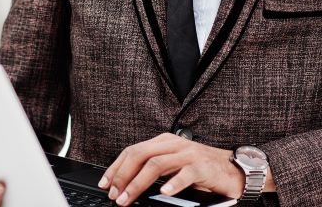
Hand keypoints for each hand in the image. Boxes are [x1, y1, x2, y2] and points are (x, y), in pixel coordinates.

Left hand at [96, 133, 244, 205]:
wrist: (233, 169)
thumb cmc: (201, 168)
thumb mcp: (173, 164)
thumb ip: (154, 168)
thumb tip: (127, 183)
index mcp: (162, 141)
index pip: (132, 150)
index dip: (116, 166)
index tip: (105, 183)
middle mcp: (172, 144)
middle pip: (140, 155)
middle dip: (123, 175)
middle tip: (114, 194)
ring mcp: (187, 153)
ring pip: (156, 164)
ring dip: (138, 183)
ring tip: (128, 197)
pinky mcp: (202, 166)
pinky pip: (185, 173)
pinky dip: (172, 183)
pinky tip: (163, 193)